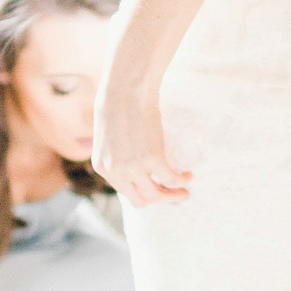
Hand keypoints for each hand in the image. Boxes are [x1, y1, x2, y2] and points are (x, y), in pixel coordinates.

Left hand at [94, 74, 191, 207]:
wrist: (125, 89)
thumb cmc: (118, 105)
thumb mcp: (110, 137)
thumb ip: (117, 155)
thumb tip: (132, 163)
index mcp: (102, 167)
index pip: (125, 193)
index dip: (145, 192)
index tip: (159, 187)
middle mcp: (115, 171)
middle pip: (140, 200)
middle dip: (159, 199)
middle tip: (174, 194)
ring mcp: (133, 167)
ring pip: (156, 195)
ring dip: (173, 195)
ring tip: (185, 188)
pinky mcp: (152, 158)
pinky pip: (171, 179)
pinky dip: (182, 181)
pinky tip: (188, 175)